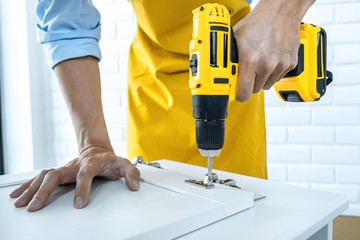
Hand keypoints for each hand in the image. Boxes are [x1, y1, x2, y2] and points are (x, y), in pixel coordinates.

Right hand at [9, 146, 139, 211]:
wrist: (97, 150)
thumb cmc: (109, 160)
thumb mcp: (124, 164)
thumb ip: (131, 174)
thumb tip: (134, 186)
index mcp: (91, 163)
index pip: (85, 175)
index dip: (82, 188)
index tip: (79, 203)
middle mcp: (74, 165)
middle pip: (56, 175)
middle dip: (44, 191)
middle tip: (36, 206)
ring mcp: (64, 168)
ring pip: (44, 176)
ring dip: (32, 189)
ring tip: (21, 203)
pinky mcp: (58, 171)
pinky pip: (39, 177)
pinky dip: (28, 186)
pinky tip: (18, 195)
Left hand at [233, 0, 313, 101]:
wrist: (281, 11)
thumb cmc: (258, 22)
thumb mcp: (236, 38)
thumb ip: (230, 58)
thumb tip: (222, 72)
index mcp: (250, 59)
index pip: (243, 93)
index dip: (238, 95)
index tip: (236, 93)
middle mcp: (266, 64)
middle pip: (254, 90)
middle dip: (249, 83)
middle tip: (247, 72)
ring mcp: (280, 65)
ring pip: (266, 85)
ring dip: (261, 78)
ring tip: (259, 63)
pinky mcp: (290, 64)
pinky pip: (277, 78)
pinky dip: (273, 72)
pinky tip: (270, 59)